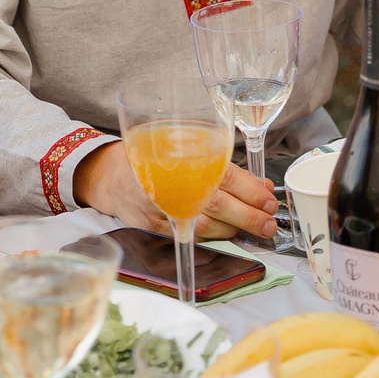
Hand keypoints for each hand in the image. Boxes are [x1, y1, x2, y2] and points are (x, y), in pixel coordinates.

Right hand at [75, 142, 279, 242]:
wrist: (108, 175)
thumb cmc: (148, 153)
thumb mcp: (178, 142)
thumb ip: (213, 157)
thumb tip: (256, 182)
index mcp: (179, 159)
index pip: (222, 174)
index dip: (249, 187)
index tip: (268, 194)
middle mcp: (170, 186)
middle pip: (219, 204)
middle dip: (250, 214)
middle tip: (270, 220)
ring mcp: (162, 210)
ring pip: (208, 225)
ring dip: (238, 228)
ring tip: (260, 227)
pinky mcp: (157, 228)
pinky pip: (193, 235)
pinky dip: (216, 235)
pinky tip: (232, 232)